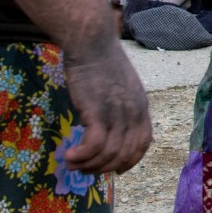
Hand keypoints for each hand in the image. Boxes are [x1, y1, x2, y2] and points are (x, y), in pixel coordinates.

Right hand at [62, 44, 152, 175]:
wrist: (91, 43)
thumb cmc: (100, 61)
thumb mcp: (120, 85)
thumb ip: (120, 105)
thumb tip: (110, 123)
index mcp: (142, 107)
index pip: (143, 143)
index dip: (130, 160)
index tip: (115, 169)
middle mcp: (134, 113)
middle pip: (125, 154)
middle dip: (104, 168)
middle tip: (85, 169)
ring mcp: (118, 113)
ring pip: (109, 154)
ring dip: (89, 165)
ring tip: (71, 163)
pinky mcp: (98, 111)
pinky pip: (94, 146)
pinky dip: (82, 156)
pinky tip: (68, 156)